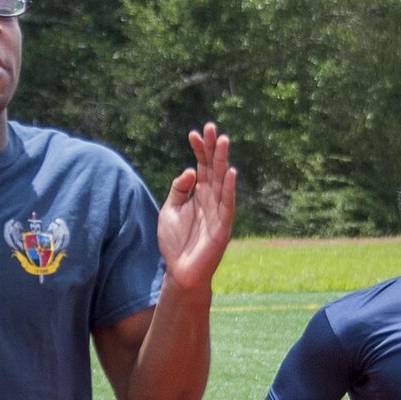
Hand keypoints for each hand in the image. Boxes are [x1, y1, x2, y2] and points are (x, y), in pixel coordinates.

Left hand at [158, 122, 237, 292]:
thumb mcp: (170, 211)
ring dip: (223, 161)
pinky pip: (228, 204)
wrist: (180, 272)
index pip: (201, 166)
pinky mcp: (223, 225)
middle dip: (213, 148)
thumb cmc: (174, 243)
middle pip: (214, 168)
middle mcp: (211, 199)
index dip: (199, 150)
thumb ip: (178, 190)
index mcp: (199, 194)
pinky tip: (230, 172)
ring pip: (222, 181)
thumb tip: (189, 170)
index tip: (193, 133)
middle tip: (212, 127)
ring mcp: (218, 211)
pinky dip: (229, 188)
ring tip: (224, 141)